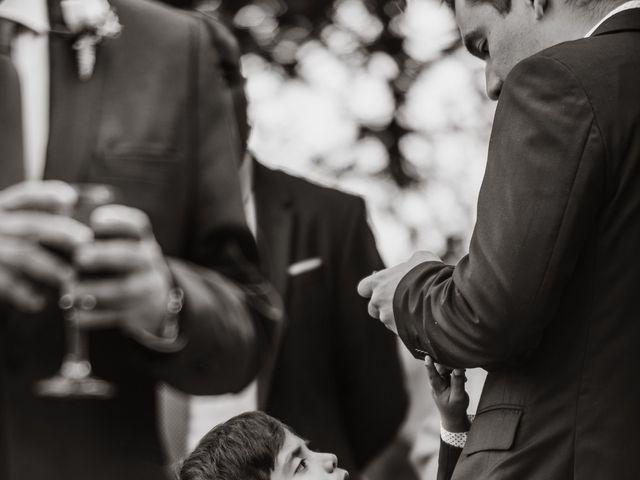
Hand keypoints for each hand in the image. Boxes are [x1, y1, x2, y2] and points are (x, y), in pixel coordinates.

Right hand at [0, 181, 92, 311]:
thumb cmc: (3, 244)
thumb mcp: (11, 224)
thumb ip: (37, 217)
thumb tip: (72, 206)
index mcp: (3, 209)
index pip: (26, 196)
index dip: (48, 194)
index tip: (71, 198)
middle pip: (31, 225)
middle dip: (61, 232)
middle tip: (85, 241)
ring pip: (23, 255)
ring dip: (50, 266)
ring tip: (70, 277)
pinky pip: (6, 283)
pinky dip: (24, 294)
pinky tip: (40, 302)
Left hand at [70, 205, 172, 340]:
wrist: (157, 300)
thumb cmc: (127, 266)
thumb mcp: (127, 246)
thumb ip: (100, 236)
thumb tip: (60, 223)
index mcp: (141, 241)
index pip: (137, 225)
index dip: (118, 221)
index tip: (96, 220)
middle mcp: (147, 262)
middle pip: (131, 256)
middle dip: (105, 255)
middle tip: (79, 256)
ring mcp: (145, 288)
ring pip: (123, 289)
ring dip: (95, 290)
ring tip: (71, 290)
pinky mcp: (137, 312)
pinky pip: (115, 316)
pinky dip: (94, 316)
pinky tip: (75, 313)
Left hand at [357, 251, 440, 334]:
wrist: (439, 298)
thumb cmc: (428, 274)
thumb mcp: (421, 258)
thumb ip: (411, 262)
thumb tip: (414, 264)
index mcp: (379, 282)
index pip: (363, 288)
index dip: (371, 288)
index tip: (382, 287)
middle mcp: (378, 301)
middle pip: (373, 307)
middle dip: (382, 305)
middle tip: (399, 301)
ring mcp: (388, 319)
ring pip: (387, 320)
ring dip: (396, 316)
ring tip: (416, 310)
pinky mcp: (400, 332)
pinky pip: (400, 330)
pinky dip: (408, 326)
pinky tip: (422, 320)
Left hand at [425, 355, 469, 432]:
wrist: (454, 417)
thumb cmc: (455, 408)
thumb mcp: (458, 397)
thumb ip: (458, 382)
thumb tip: (458, 368)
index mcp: (437, 387)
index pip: (432, 375)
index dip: (430, 366)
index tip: (427, 356)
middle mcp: (437, 382)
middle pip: (439, 367)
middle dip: (448, 363)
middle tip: (460, 364)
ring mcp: (441, 381)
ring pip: (445, 368)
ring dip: (454, 367)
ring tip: (464, 373)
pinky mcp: (446, 381)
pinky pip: (449, 372)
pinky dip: (456, 372)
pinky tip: (464, 378)